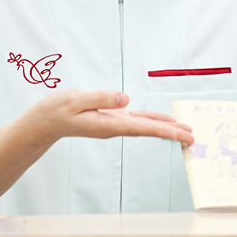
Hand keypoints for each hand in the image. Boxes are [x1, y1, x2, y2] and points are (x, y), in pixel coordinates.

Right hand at [27, 90, 193, 144]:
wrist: (42, 123)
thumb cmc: (55, 111)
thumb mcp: (75, 100)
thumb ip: (100, 99)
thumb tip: (126, 99)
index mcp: (108, 124)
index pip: (142, 128)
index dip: (165, 130)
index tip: (182, 135)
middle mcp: (114, 127)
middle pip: (149, 130)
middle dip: (172, 133)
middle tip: (194, 138)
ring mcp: (113, 124)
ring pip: (145, 126)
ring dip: (166, 128)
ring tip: (185, 131)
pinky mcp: (111, 119)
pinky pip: (136, 120)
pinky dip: (152, 120)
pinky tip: (163, 121)